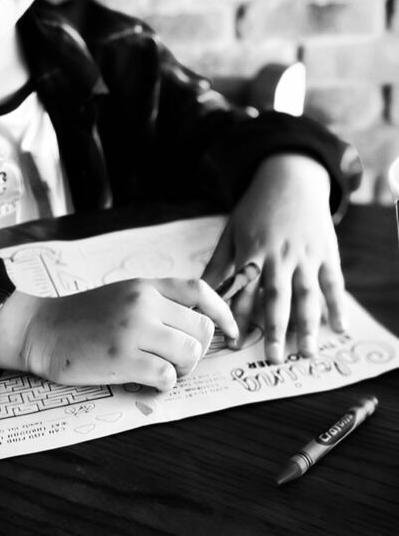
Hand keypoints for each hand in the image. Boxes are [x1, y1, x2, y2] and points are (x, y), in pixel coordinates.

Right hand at [0, 278, 238, 390]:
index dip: (223, 312)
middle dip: (199, 349)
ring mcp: (134, 330)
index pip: (199, 290)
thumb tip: (196, 322)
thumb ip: (155, 301)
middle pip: (201, 327)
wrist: (43, 329)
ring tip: (163, 370)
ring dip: (183, 368)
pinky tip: (146, 379)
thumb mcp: (122, 294)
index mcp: (144, 285)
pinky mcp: (123, 359)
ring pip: (190, 353)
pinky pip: (166, 376)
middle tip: (179, 360)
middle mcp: (143, 303)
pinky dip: (164, 383)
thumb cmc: (83, 316)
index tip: (232, 330)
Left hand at [204, 153, 345, 363]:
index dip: (238, 316)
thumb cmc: (255, 208)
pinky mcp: (326, 251)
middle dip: (274, 328)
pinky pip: (333, 282)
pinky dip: (337, 305)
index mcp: (252, 251)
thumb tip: (198, 294)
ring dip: (307, 325)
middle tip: (272, 358)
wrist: (290, 177)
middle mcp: (280, 255)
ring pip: (307, 294)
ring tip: (306, 352)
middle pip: (277, 296)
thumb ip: (218, 265)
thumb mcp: (231, 232)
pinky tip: (338, 328)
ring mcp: (306, 254)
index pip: (244, 289)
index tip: (233, 342)